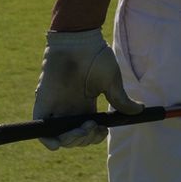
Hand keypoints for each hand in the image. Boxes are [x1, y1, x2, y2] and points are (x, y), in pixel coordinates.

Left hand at [32, 29, 143, 150]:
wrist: (78, 40)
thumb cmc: (95, 56)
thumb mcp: (112, 81)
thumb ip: (121, 99)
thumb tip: (138, 111)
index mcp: (85, 104)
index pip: (87, 131)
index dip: (95, 137)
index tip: (104, 129)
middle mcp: (70, 108)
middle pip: (75, 138)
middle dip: (85, 139)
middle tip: (93, 126)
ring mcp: (56, 107)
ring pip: (60, 138)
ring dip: (73, 141)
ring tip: (84, 128)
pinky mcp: (43, 105)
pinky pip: (42, 130)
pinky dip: (50, 141)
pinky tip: (62, 140)